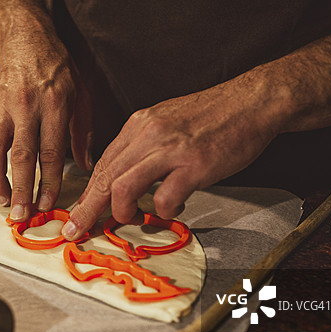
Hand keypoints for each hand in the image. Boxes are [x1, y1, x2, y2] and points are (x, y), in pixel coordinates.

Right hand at [0, 32, 91, 221]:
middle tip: (22, 213)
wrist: (27, 37)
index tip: (48, 204)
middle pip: (22, 156)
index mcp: (55, 105)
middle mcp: (27, 107)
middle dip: (22, 189)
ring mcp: (3, 106)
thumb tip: (87, 165)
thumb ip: (82, 132)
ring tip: (3, 199)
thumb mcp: (81, 94)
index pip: (51, 152)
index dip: (49, 182)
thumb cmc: (58, 66)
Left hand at [62, 73, 283, 239]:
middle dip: (87, 209)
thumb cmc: (214, 116)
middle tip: (78, 230)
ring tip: (132, 220)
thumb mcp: (167, 121)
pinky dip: (164, 211)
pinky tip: (175, 208)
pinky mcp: (194, 165)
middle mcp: (149, 134)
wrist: (253, 101)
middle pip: (105, 177)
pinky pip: (164, 199)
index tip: (77, 212)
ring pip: (123, 188)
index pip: (103, 163)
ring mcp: (170, 150)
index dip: (87, 192)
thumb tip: (125, 176)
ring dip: (122, 212)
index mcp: (140, 124)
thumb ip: (144, 146)